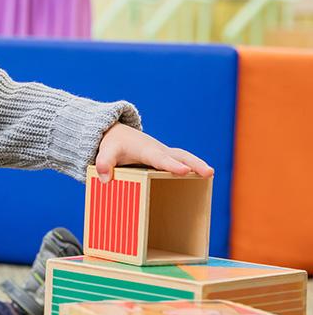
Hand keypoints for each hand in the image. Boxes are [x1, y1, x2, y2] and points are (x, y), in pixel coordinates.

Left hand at [95, 123, 213, 183]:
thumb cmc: (113, 144)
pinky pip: (181, 162)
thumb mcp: (105, 152)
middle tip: (209, 172)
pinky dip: (192, 168)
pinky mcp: (165, 158)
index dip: (171, 165)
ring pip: (184, 157)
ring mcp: (164, 154)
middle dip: (194, 163)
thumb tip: (105, 179)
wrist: (117, 133)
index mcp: (145, 150)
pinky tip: (201, 180)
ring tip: (210, 175)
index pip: (159, 159)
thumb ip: (104, 163)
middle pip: (179, 155)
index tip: (184, 170)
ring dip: (198, 165)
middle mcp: (158, 151)